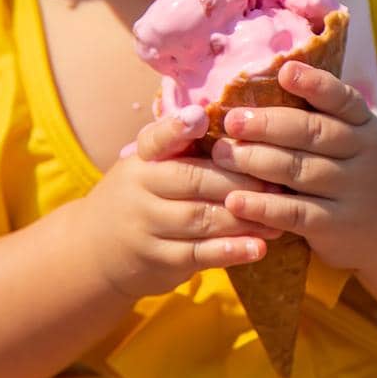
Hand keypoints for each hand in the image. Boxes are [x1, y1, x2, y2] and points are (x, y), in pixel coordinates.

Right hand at [88, 105, 286, 299]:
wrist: (97, 251)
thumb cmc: (142, 195)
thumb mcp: (149, 165)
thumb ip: (181, 145)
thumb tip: (235, 119)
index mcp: (142, 159)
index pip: (156, 139)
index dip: (176, 127)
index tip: (199, 117)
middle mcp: (140, 189)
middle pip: (192, 180)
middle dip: (238, 179)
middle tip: (277, 178)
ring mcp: (147, 227)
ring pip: (200, 219)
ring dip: (243, 217)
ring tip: (279, 214)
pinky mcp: (159, 260)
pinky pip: (199, 255)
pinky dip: (231, 251)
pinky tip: (259, 247)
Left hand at [211, 61, 376, 271]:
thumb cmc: (370, 173)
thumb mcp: (363, 139)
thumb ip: (326, 118)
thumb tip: (268, 83)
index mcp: (365, 125)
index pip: (342, 98)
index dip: (314, 84)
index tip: (285, 71)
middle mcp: (362, 155)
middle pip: (312, 133)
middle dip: (267, 124)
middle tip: (230, 120)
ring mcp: (352, 192)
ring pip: (299, 171)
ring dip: (255, 161)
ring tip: (220, 154)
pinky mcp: (337, 228)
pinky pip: (296, 214)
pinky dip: (263, 206)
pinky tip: (235, 200)